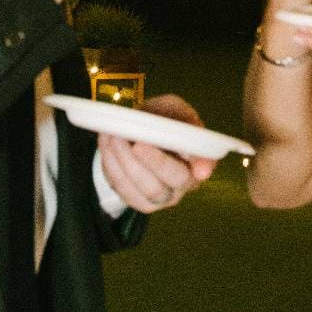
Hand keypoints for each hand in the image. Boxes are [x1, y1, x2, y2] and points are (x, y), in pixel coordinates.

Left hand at [97, 94, 215, 213]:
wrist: (139, 131)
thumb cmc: (164, 120)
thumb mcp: (175, 110)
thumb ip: (183, 119)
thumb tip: (189, 132)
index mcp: (199, 159)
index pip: (205, 165)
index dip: (203, 167)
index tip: (200, 171)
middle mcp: (183, 184)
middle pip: (173, 181)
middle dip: (153, 162)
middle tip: (137, 143)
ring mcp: (161, 197)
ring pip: (146, 189)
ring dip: (126, 162)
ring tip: (114, 136)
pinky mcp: (138, 200)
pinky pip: (123, 188)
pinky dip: (112, 164)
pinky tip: (106, 143)